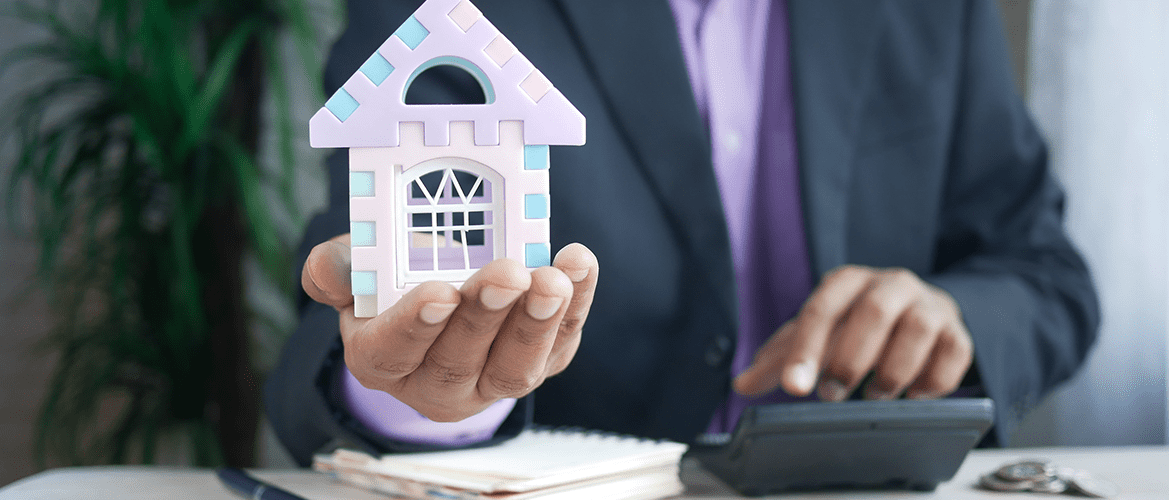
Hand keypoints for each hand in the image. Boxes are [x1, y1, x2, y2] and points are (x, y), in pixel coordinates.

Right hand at [303, 235, 598, 421]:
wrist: (443, 292)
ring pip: (515, 367)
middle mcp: (436, 383)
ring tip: (551, 279)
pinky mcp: (539, 364)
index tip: (440, 292)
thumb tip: (331, 266)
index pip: (394, 352)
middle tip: (507, 274)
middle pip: (459, 361)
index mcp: (381, 359)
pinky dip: (575, 305)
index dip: (416, 324)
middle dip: (486, 317)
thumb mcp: (357, 270)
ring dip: (537, 322)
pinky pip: (560, 343)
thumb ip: (338, 268)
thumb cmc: (395, 280)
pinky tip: (578, 265)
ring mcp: (491, 380)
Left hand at [734, 265, 973, 400]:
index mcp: (847, 282)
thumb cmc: (858, 325)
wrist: (918, 311)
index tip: (794, 388)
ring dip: (893, 370)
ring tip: (875, 395)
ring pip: (916, 330)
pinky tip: (913, 396)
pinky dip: (933, 380)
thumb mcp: (818, 334)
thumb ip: (781, 358)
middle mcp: (891, 285)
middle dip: (850, 359)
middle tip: (832, 395)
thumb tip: (742, 384)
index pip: (821, 310)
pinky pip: (954, 352)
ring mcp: (929, 306)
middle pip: (872, 312)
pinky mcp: (958, 332)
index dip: (806, 350)